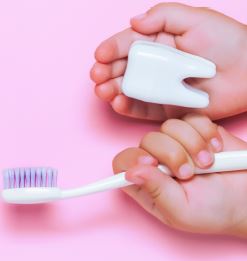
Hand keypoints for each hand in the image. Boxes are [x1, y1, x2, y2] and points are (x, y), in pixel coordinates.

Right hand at [91, 3, 246, 120]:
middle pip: (123, 69)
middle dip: (106, 72)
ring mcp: (157, 88)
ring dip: (111, 90)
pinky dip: (127, 107)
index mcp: (158, 42)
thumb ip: (163, 16)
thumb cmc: (226, 42)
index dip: (111, 49)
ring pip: (127, 89)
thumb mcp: (196, 18)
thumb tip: (134, 22)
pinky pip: (140, 108)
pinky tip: (117, 102)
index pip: (128, 44)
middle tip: (97, 76)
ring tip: (102, 90)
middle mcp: (154, 66)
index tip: (100, 55)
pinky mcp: (163, 108)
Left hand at [112, 113, 246, 236]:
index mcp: (148, 182)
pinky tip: (215, 148)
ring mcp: (176, 143)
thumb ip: (155, 191)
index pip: (123, 162)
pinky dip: (205, 133)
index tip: (153, 164)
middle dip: (173, 154)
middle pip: (148, 140)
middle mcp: (158, 160)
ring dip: (192, 145)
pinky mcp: (195, 131)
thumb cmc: (212, 211)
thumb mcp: (180, 210)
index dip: (133, 158)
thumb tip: (130, 172)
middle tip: (190, 173)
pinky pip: (192, 119)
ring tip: (208, 163)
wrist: (246, 198)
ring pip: (169, 127)